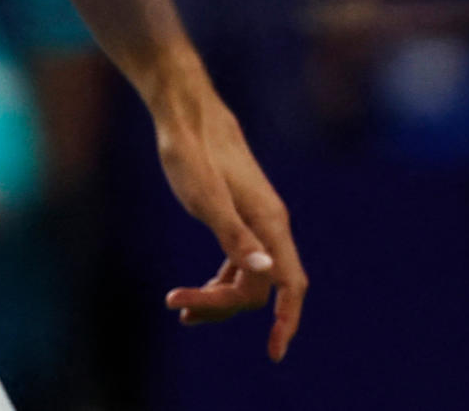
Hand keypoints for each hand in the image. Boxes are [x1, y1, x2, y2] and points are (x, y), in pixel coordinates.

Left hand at [150, 76, 307, 360]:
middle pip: (258, 287)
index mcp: (269, 224)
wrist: (186, 114)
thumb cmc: (192, 153)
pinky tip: (194, 291)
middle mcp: (269, 225)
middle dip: (222, 307)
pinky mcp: (238, 217)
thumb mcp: (206, 198)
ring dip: (216, 299)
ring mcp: (255, 221)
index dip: (285, 321)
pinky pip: (237, 263)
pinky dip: (217, 282)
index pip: (289, 285)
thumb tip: (266, 274)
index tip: (274, 353)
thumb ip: (236, 237)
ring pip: (246, 277)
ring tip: (179, 308)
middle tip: (179, 311)